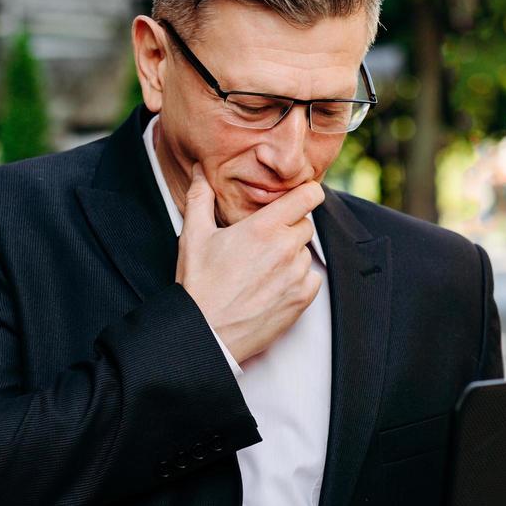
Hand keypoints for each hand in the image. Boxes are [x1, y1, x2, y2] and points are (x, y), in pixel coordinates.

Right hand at [175, 166, 324, 364]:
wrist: (206, 332)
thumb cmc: (199, 286)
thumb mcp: (194, 237)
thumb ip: (200, 198)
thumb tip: (200, 172)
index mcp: (263, 228)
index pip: (308, 196)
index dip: (306, 193)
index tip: (300, 197)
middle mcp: (285, 249)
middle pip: (305, 225)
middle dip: (288, 229)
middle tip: (263, 243)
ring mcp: (296, 276)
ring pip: (306, 253)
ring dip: (292, 256)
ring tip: (263, 269)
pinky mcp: (302, 300)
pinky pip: (312, 279)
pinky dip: (298, 280)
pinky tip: (273, 286)